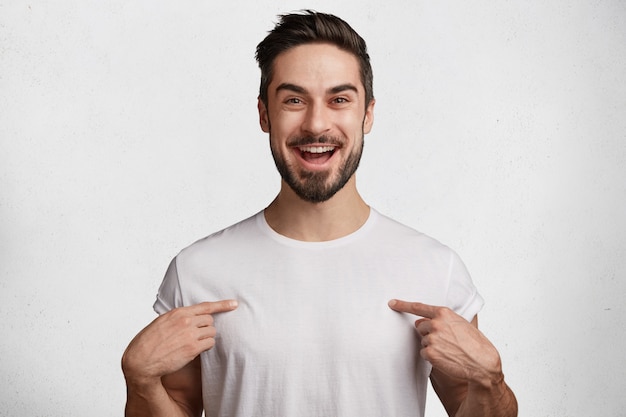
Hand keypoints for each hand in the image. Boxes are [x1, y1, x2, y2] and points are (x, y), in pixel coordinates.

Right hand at [122, 300, 237, 386]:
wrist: (141, 360)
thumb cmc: (148, 342)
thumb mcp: (161, 322)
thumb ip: (177, 318)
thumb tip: (190, 318)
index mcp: (178, 312)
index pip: (205, 306)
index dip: (222, 305)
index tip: (234, 304)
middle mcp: (186, 321)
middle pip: (210, 320)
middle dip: (206, 327)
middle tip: (196, 335)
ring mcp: (190, 334)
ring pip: (211, 332)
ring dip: (206, 337)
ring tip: (192, 343)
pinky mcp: (192, 348)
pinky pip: (209, 344)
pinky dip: (206, 347)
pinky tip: (195, 350)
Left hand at [388, 299, 501, 385]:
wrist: (482, 363)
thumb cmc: (475, 343)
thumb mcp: (461, 324)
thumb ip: (443, 320)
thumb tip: (426, 320)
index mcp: (444, 313)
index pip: (418, 307)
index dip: (403, 305)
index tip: (392, 303)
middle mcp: (436, 324)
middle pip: (420, 326)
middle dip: (428, 332)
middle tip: (445, 340)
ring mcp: (432, 338)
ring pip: (423, 341)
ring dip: (432, 346)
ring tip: (449, 350)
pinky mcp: (430, 352)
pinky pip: (424, 353)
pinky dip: (432, 357)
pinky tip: (445, 358)